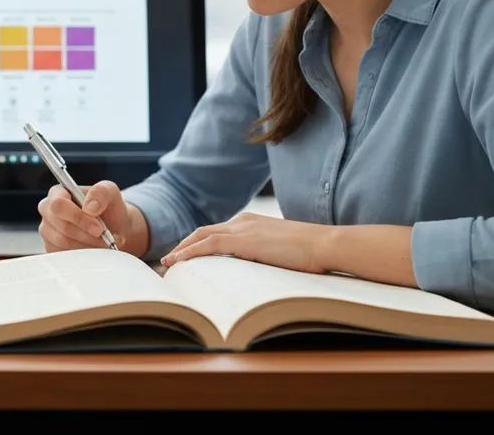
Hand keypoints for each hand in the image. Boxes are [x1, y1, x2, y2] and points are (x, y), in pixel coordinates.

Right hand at [37, 180, 132, 252]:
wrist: (113, 228)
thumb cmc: (108, 208)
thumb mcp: (110, 192)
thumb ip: (101, 192)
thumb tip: (89, 207)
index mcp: (58, 193)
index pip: (58, 204)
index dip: (78, 217)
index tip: (98, 227)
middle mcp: (48, 212)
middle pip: (61, 226)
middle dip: (86, 234)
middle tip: (104, 236)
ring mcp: (48, 231)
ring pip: (63, 242)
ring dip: (87, 244)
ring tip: (103, 242)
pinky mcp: (51, 248)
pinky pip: (64, 255)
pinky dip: (83, 254)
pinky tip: (93, 248)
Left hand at [160, 212, 329, 272]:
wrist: (325, 245)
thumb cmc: (312, 253)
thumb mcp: (282, 252)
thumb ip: (265, 256)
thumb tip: (255, 273)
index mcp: (252, 222)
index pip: (218, 231)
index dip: (199, 243)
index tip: (187, 255)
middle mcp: (244, 221)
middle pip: (203, 231)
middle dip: (184, 244)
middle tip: (170, 259)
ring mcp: (242, 228)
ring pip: (201, 236)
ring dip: (181, 249)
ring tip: (168, 264)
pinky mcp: (243, 239)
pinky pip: (207, 244)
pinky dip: (189, 252)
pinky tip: (177, 262)